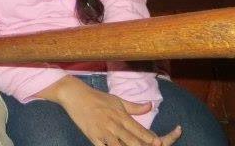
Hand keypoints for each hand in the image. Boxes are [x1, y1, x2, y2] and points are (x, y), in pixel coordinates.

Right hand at [43, 76, 180, 145]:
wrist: (75, 94)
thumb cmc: (97, 97)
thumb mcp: (117, 99)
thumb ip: (134, 106)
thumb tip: (151, 105)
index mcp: (120, 115)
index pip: (138, 129)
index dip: (149, 138)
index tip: (159, 143)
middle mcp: (114, 124)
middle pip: (131, 140)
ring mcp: (103, 132)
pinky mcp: (93, 137)